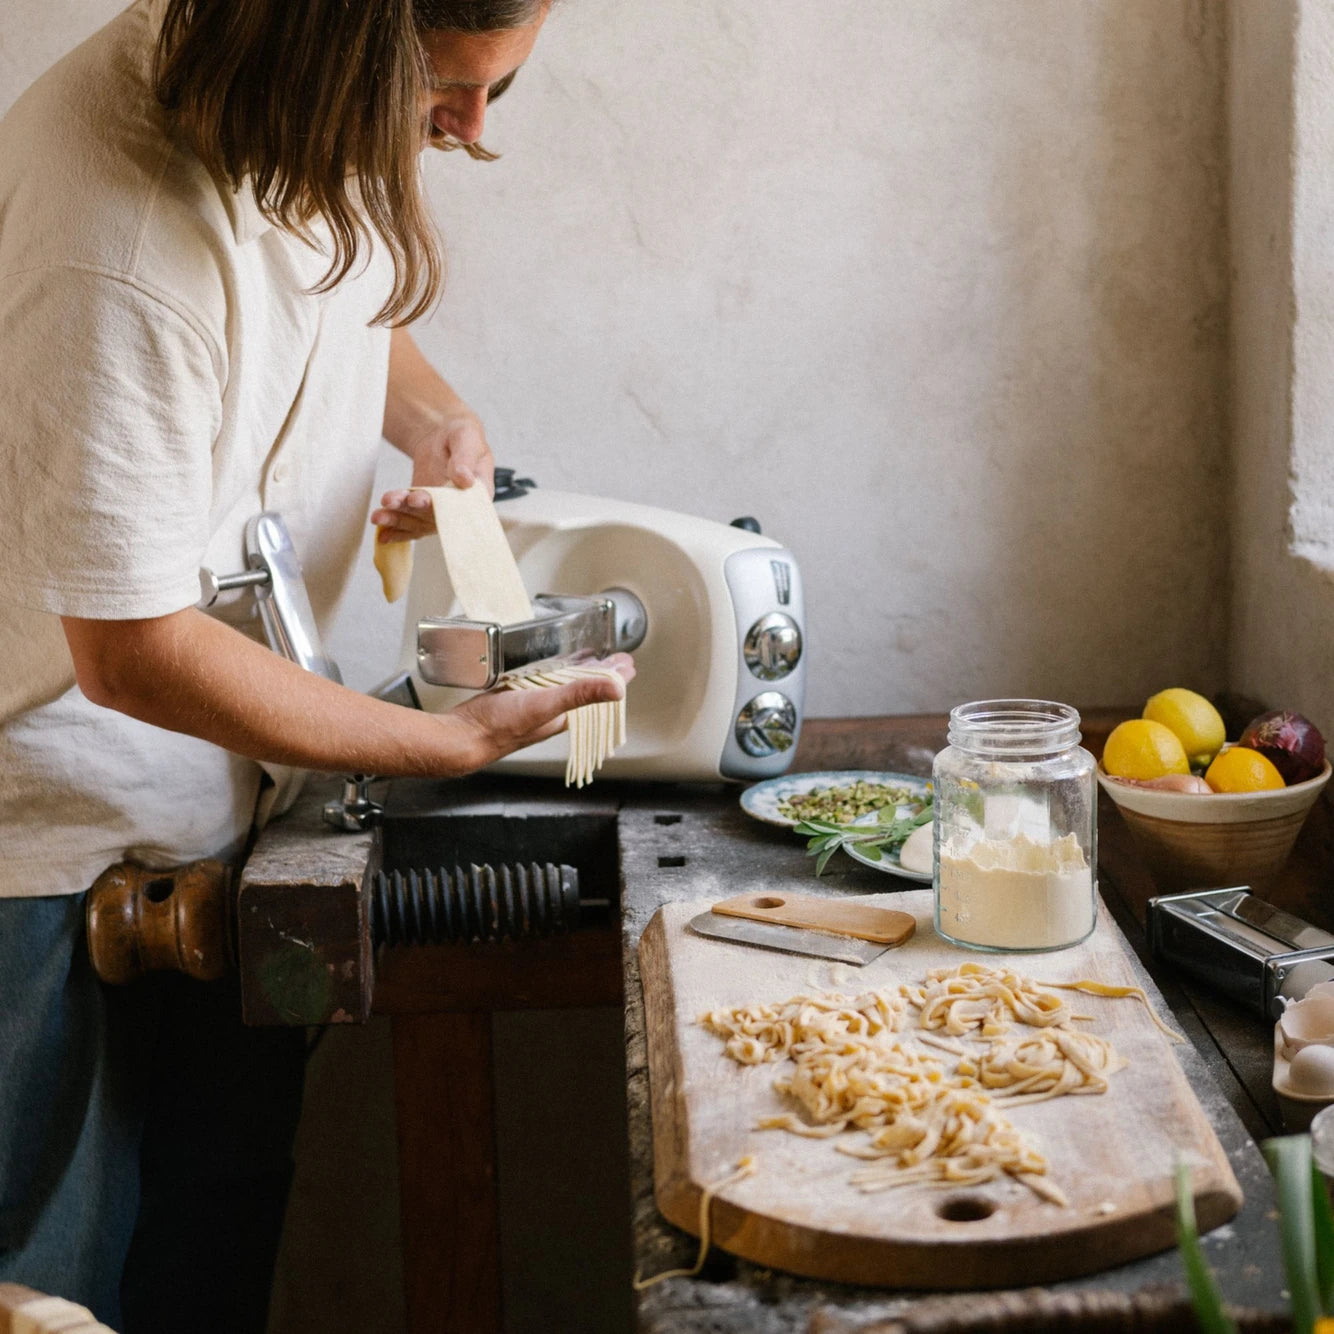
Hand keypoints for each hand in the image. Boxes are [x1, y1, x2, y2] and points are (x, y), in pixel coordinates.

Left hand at [371, 409, 494, 542]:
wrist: (444, 435)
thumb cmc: (463, 436)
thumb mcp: (467, 439)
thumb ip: (465, 459)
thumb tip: (465, 480)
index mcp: (477, 494)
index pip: (463, 508)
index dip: (443, 508)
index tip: (421, 499)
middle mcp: (459, 509)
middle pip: (436, 517)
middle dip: (413, 512)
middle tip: (395, 502)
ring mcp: (439, 511)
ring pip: (419, 522)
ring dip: (398, 521)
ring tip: (379, 516)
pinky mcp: (422, 510)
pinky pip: (410, 523)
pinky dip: (396, 529)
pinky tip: (381, 531)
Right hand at [439, 655, 635, 772]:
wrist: (463, 736)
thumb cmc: (499, 727)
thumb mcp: (544, 705)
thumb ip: (579, 695)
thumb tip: (617, 689)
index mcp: (564, 715)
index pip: (598, 694)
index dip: (614, 678)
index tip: (628, 663)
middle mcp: (551, 713)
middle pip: (583, 690)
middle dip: (600, 674)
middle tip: (614, 660)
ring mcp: (532, 706)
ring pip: (562, 686)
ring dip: (576, 672)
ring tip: (588, 660)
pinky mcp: (514, 698)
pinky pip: (539, 683)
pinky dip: (549, 672)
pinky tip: (545, 666)